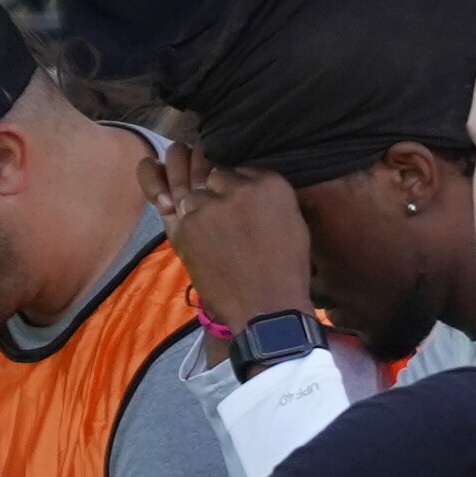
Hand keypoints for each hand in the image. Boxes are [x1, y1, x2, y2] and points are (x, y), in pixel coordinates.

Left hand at [162, 152, 318, 329]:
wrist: (268, 307)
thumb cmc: (286, 269)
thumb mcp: (292, 221)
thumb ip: (269, 196)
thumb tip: (248, 183)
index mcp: (270, 183)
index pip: (242, 170)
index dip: (239, 190)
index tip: (242, 208)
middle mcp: (239, 187)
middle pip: (216, 177)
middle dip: (218, 195)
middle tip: (226, 223)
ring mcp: (211, 205)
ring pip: (195, 195)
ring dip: (201, 211)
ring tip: (214, 238)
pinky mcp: (188, 225)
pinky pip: (183, 216)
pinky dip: (190, 230)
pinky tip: (205, 248)